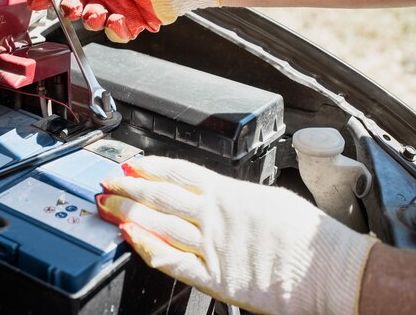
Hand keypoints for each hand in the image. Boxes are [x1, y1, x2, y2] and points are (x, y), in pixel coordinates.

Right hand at [23, 0, 219, 42]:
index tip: (35, 1)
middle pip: (76, 4)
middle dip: (73, 8)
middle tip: (76, 8)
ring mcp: (119, 4)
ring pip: (94, 21)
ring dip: (94, 19)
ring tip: (102, 13)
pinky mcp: (135, 21)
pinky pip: (116, 32)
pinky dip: (116, 29)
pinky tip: (122, 21)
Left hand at [97, 156, 377, 314]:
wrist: (332, 271)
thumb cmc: (310, 237)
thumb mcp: (271, 199)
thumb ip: (237, 197)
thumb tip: (217, 192)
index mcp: (230, 193)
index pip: (179, 172)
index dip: (150, 166)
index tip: (130, 163)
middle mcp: (216, 215)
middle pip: (161, 195)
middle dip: (129, 187)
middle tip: (107, 183)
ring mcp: (213, 246)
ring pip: (160, 223)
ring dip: (129, 212)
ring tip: (108, 206)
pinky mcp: (216, 277)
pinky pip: (173, 261)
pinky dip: (148, 247)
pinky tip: (129, 238)